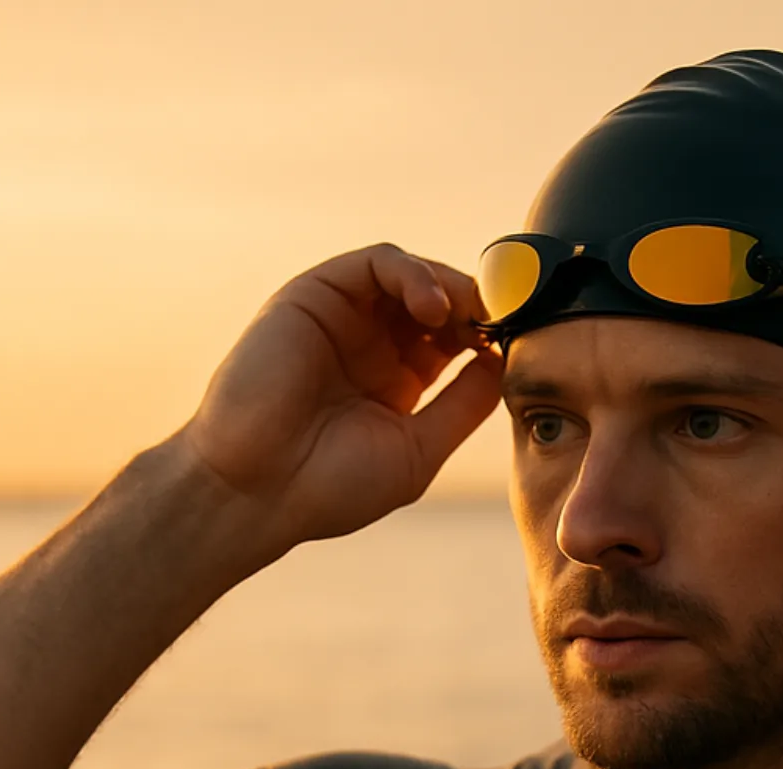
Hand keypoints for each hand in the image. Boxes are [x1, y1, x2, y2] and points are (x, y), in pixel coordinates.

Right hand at [176, 244, 503, 553]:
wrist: (258, 491)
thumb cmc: (330, 486)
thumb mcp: (419, 449)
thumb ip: (462, 405)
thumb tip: (504, 362)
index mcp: (398, 382)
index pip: (456, 339)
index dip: (492, 335)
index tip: (524, 344)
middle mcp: (372, 344)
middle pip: (441, 300)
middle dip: (481, 304)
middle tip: (510, 319)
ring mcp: (344, 318)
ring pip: (412, 275)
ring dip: (454, 286)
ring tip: (474, 315)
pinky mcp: (315, 295)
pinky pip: (376, 264)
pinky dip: (413, 274)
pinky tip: (435, 309)